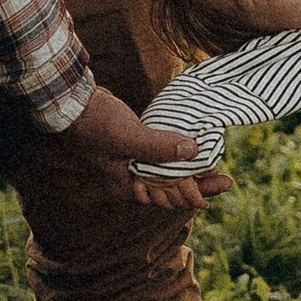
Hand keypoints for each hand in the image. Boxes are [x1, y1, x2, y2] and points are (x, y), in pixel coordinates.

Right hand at [67, 82, 231, 209]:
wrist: (73, 102)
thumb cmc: (95, 122)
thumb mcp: (128, 136)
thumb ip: (158, 146)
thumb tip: (193, 151)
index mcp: (127, 187)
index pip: (170, 197)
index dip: (198, 192)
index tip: (222, 183)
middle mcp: (131, 181)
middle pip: (172, 190)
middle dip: (198, 185)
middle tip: (227, 180)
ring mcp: (133, 166)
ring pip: (169, 175)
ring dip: (190, 171)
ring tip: (216, 166)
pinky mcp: (135, 149)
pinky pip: (162, 159)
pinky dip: (179, 157)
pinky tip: (195, 151)